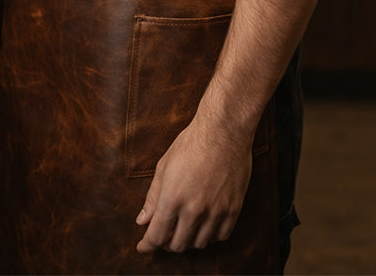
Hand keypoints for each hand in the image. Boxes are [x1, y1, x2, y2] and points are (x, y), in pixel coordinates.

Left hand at [135, 114, 252, 254]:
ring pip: (199, 244)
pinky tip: (204, 224)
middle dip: (167, 242)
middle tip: (165, 233)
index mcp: (172, 198)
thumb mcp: (164, 165)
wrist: (224, 129)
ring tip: (184, 226)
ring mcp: (216, 211)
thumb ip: (152, 197)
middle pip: (177, 245)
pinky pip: (221, 236)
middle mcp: (194, 210)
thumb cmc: (191, 143)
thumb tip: (142, 220)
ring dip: (189, 239)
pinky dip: (210, 235)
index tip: (143, 247)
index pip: (156, 236)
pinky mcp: (233, 209)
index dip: (147, 245)